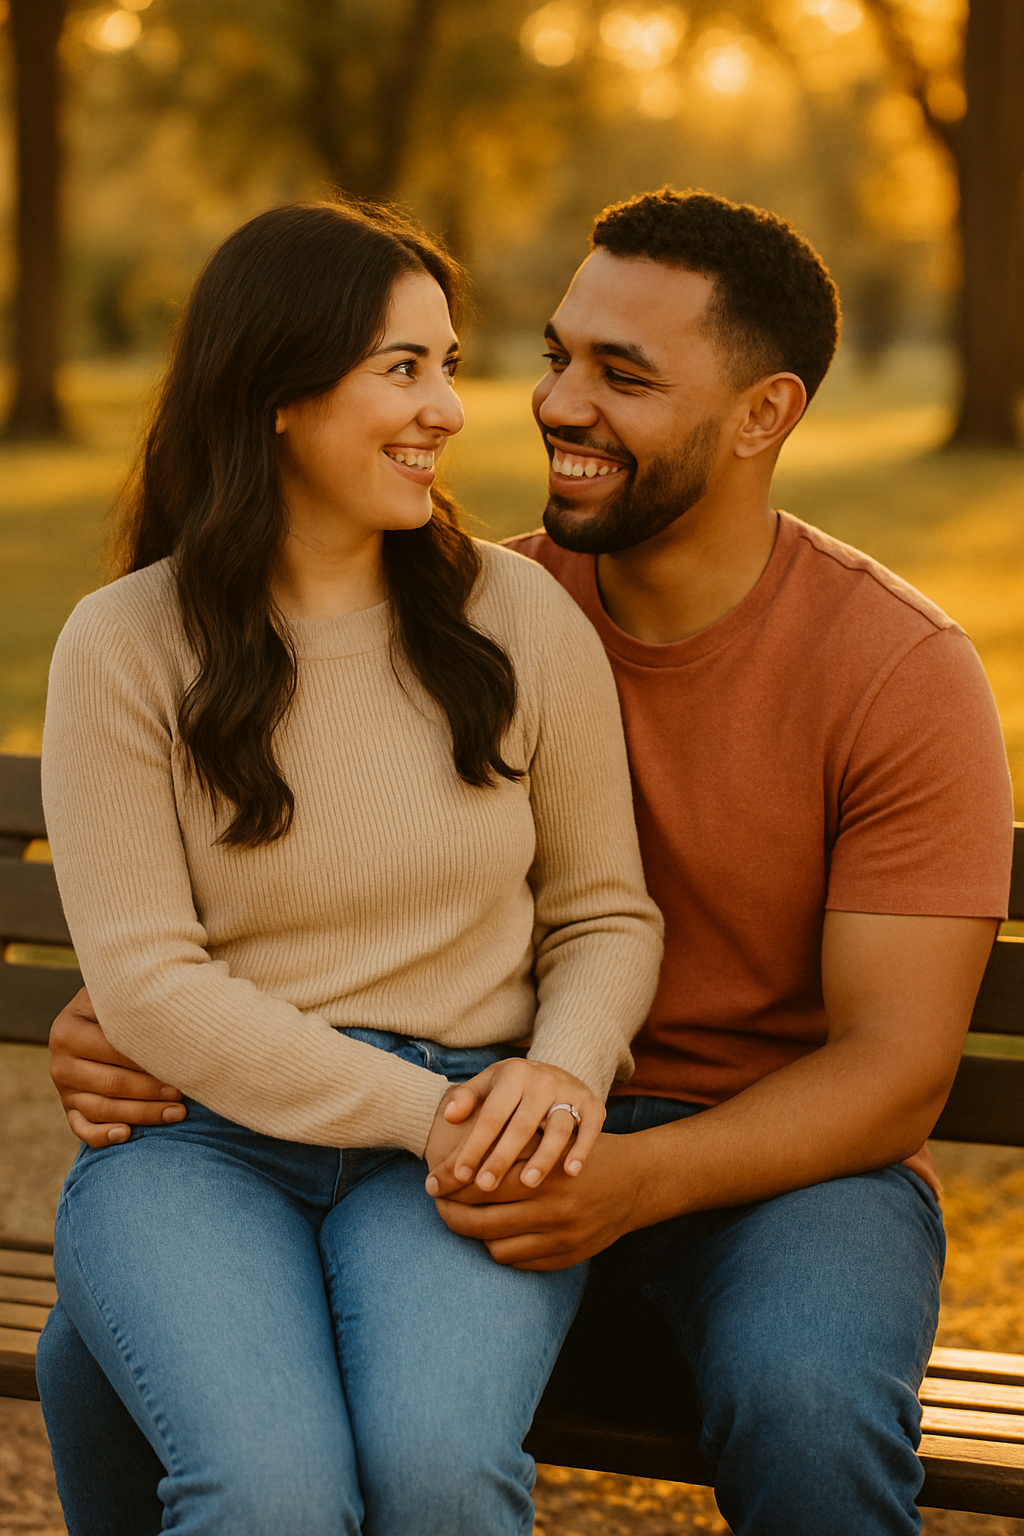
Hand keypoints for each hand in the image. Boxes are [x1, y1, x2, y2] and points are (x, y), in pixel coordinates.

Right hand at [49, 987, 185, 1146]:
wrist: (96, 1019)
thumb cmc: (120, 1005)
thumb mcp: (119, 996)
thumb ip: (134, 1000)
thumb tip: (172, 1006)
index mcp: (67, 1030)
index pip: (113, 1050)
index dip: (147, 1060)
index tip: (179, 1065)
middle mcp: (60, 1062)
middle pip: (111, 1083)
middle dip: (151, 1091)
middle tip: (183, 1093)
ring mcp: (64, 1089)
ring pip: (102, 1109)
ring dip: (142, 1114)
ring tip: (176, 1113)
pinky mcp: (70, 1109)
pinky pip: (83, 1129)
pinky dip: (103, 1136)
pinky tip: (127, 1134)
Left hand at [423, 1059, 602, 1198]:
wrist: (559, 1073)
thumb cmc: (514, 1088)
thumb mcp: (489, 1083)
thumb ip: (466, 1097)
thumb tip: (448, 1115)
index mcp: (514, 1074)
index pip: (491, 1115)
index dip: (475, 1145)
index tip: (459, 1174)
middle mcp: (544, 1081)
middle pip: (521, 1125)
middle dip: (502, 1157)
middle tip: (485, 1186)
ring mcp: (570, 1093)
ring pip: (557, 1127)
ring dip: (543, 1157)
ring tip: (527, 1184)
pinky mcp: (593, 1105)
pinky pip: (590, 1128)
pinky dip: (582, 1149)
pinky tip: (571, 1172)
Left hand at [434, 1133, 640, 1269]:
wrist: (637, 1180)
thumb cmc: (582, 1146)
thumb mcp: (550, 1128)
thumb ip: (508, 1130)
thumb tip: (451, 1117)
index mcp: (547, 1170)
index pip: (483, 1183)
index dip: (451, 1183)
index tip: (432, 1181)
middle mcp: (555, 1207)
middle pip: (483, 1219)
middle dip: (450, 1213)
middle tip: (437, 1202)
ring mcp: (563, 1236)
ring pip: (497, 1245)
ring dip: (472, 1233)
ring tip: (459, 1217)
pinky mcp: (569, 1256)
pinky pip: (519, 1261)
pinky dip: (498, 1248)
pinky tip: (489, 1232)